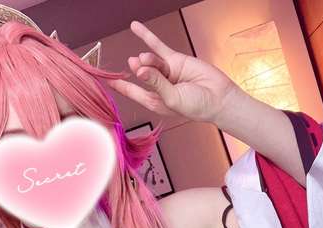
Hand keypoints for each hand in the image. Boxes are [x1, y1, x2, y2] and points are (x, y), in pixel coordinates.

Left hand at [105, 19, 239, 123]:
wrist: (218, 97)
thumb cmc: (197, 106)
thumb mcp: (173, 98)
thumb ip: (156, 83)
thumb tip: (140, 69)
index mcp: (154, 102)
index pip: (132, 92)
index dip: (119, 85)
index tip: (104, 79)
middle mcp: (158, 87)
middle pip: (140, 74)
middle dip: (137, 69)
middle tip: (137, 65)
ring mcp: (166, 72)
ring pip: (150, 61)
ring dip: (148, 60)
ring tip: (150, 61)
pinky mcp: (174, 60)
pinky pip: (158, 46)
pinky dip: (146, 36)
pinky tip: (135, 27)